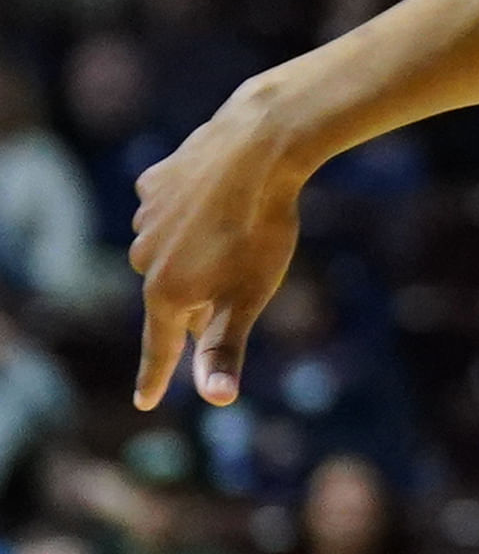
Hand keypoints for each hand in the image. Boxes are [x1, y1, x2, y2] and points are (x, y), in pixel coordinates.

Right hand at [128, 92, 310, 410]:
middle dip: (203, 297)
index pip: (161, 346)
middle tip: (244, 272)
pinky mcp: (154, 182)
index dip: (156, 376)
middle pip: (177, 296)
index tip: (145, 402)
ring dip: (199, 250)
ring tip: (236, 228)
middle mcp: (143, 258)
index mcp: (165, 292)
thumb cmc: (260, 230)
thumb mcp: (248, 297)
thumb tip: (217, 400)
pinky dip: (193, 209)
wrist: (257, 151)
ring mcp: (145, 218)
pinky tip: (218, 195)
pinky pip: (174, 207)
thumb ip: (226, 348)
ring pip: (175, 249)